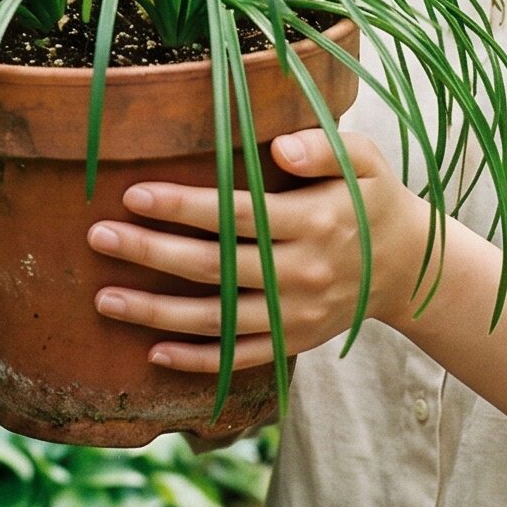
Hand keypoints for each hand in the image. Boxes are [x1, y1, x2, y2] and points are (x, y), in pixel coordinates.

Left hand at [87, 125, 427, 371]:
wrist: (408, 268)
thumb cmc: (373, 199)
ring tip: (104, 298)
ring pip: (216, 319)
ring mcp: (296, 314)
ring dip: (155, 312)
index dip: (184, 206)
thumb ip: (325, 147)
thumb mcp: (364, 161)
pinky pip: (239, 358)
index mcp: (315, 221)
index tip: (134, 194)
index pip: (236, 215)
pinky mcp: (294, 342)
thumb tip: (280, 147)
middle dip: (150, 252)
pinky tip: (151, 353)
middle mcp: (302, 273)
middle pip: (215, 267)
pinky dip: (197, 360)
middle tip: (98, 236)